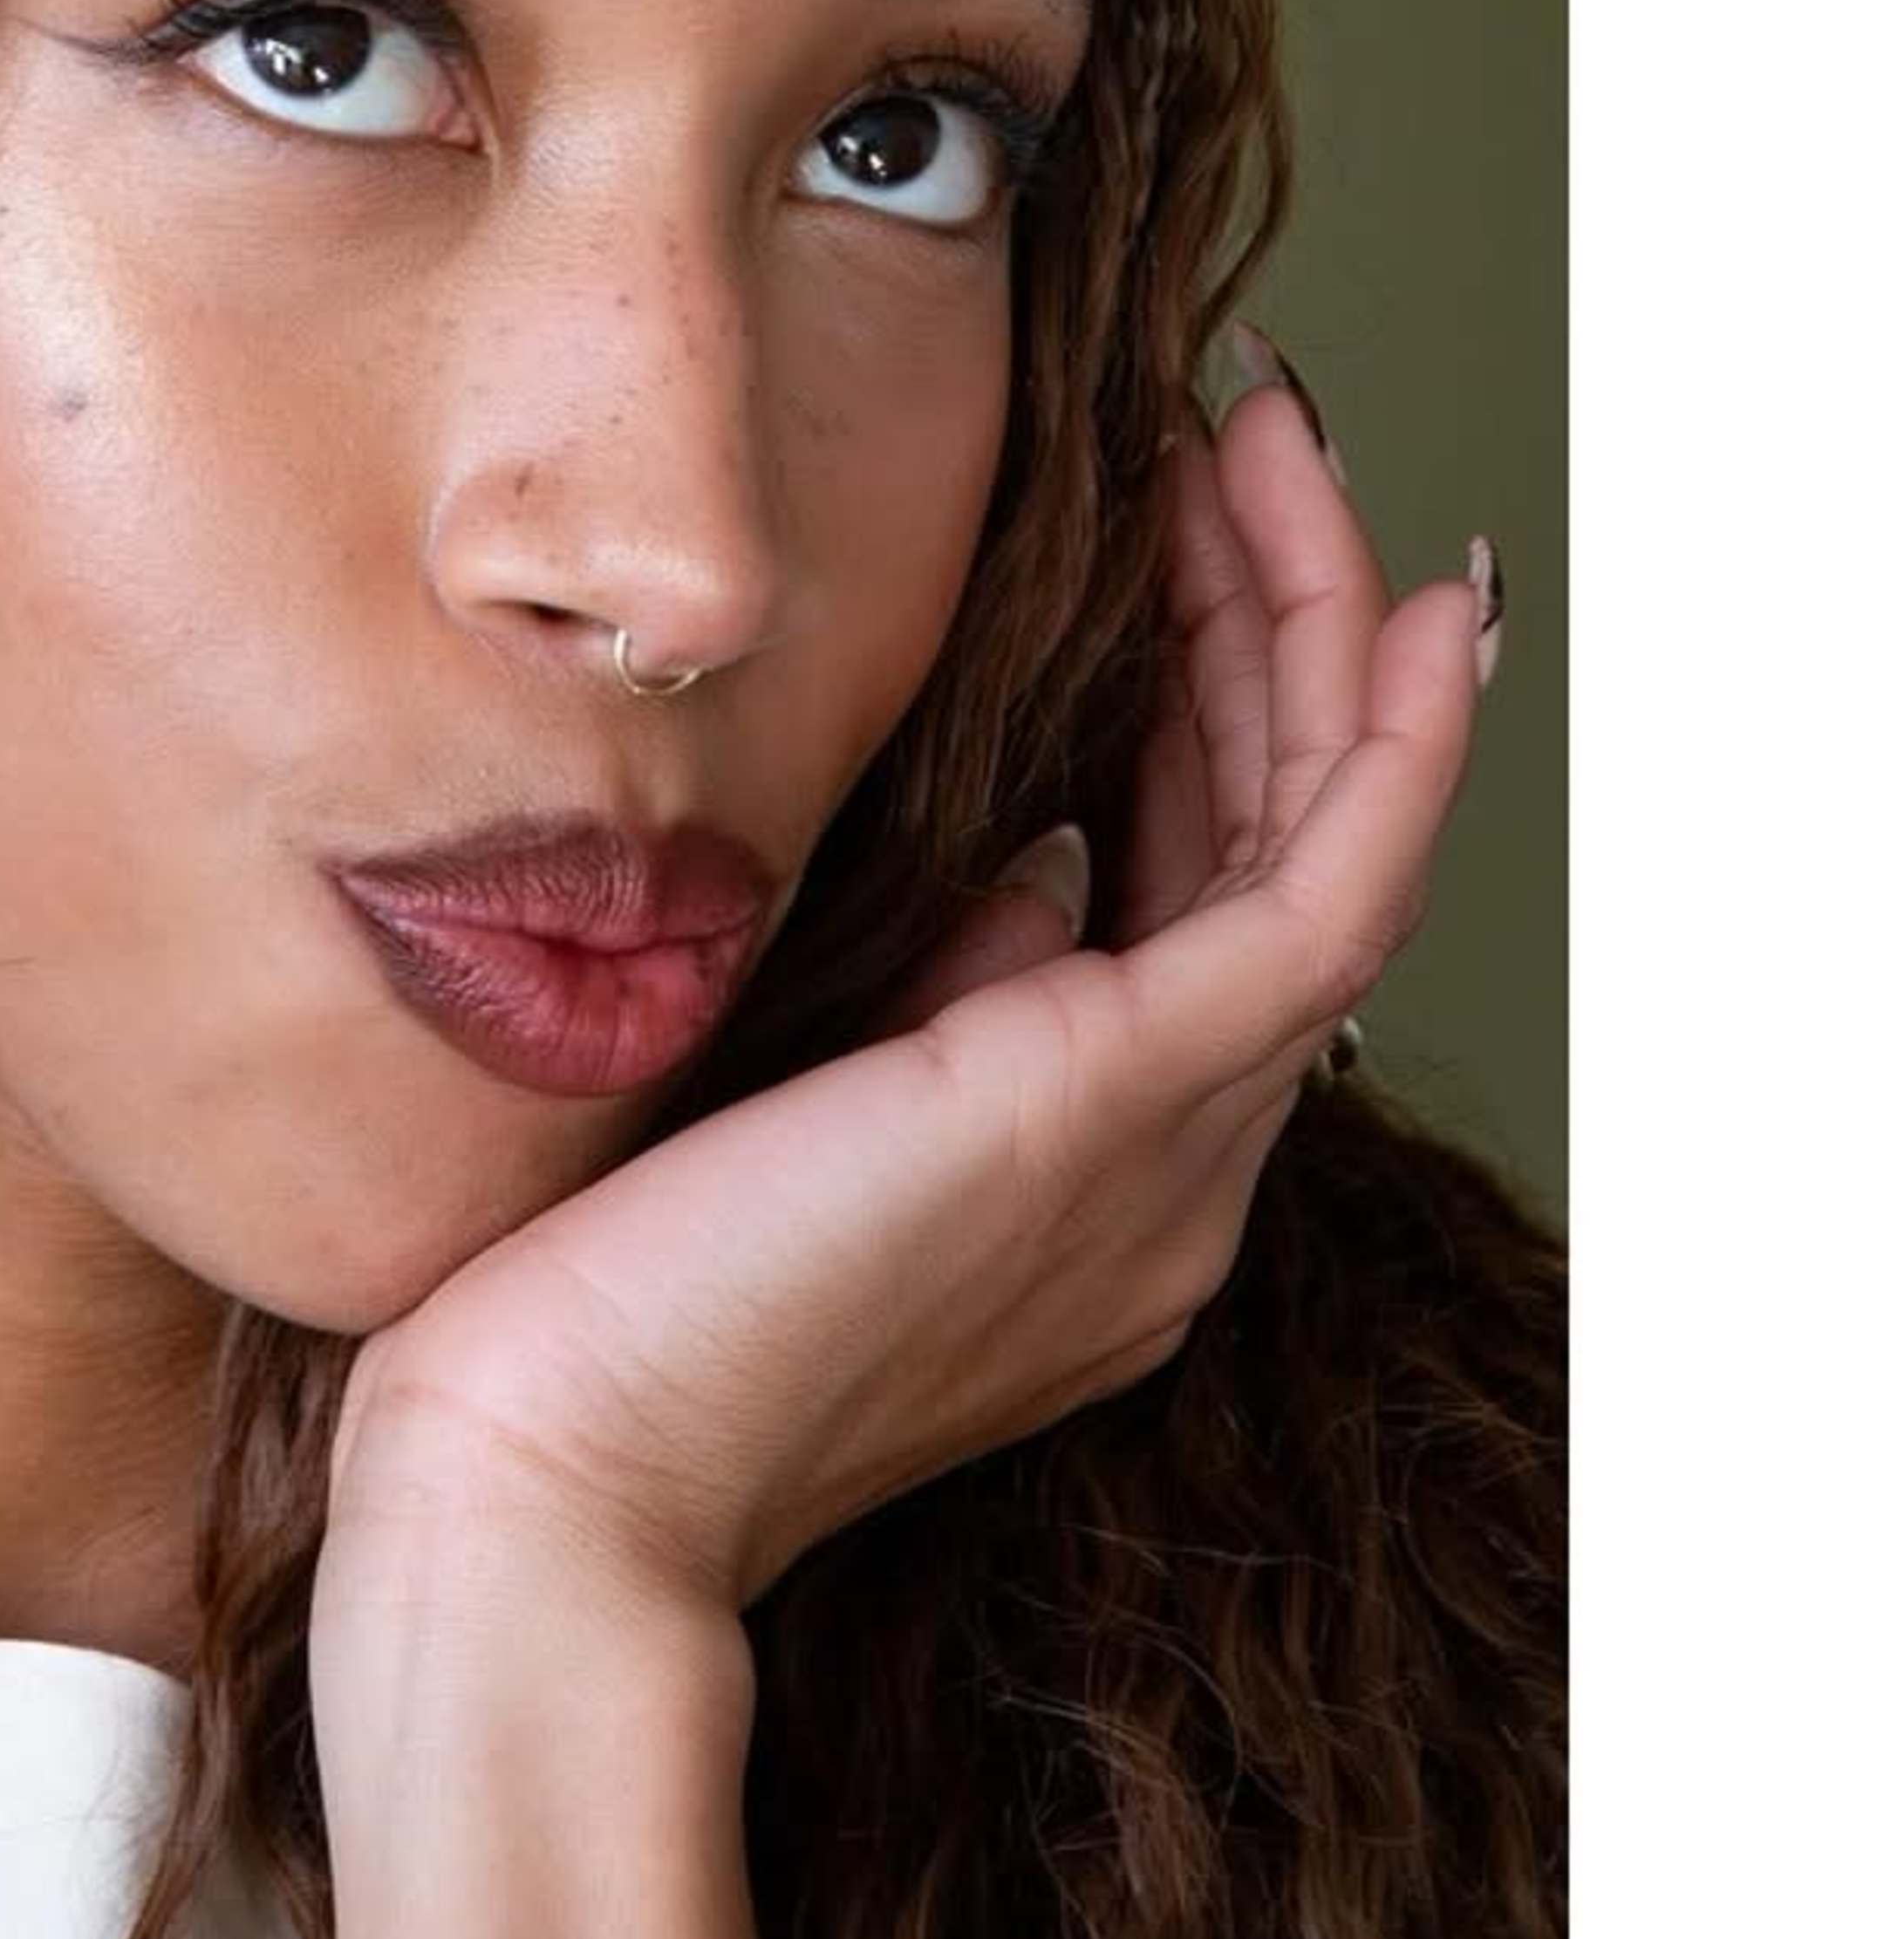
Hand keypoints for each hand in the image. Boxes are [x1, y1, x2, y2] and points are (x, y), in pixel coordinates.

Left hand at [317, 379, 1491, 1631]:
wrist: (546, 1488)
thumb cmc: (588, 1315)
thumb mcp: (790, 1114)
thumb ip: (924, 1000)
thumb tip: (1012, 862)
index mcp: (1072, 1194)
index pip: (1187, 905)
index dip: (1212, 717)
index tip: (1181, 552)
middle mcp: (1160, 1179)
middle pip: (1272, 850)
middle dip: (1272, 628)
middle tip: (1242, 449)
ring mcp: (1165, 1148)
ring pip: (1317, 841)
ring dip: (1315, 630)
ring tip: (1274, 454)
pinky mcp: (1125, 1097)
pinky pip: (1326, 886)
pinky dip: (1379, 738)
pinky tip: (1392, 606)